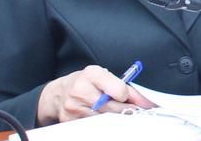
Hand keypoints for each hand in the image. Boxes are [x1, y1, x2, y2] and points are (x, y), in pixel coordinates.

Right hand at [37, 65, 153, 124]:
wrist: (58, 94)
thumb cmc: (84, 82)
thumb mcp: (102, 76)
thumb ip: (122, 85)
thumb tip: (142, 100)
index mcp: (91, 75)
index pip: (119, 90)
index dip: (129, 96)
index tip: (136, 100)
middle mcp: (80, 91)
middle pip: (113, 108)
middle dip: (127, 110)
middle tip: (135, 111)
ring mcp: (73, 107)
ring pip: (104, 119)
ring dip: (115, 117)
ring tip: (117, 112)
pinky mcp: (69, 121)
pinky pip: (93, 125)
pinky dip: (102, 123)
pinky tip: (103, 117)